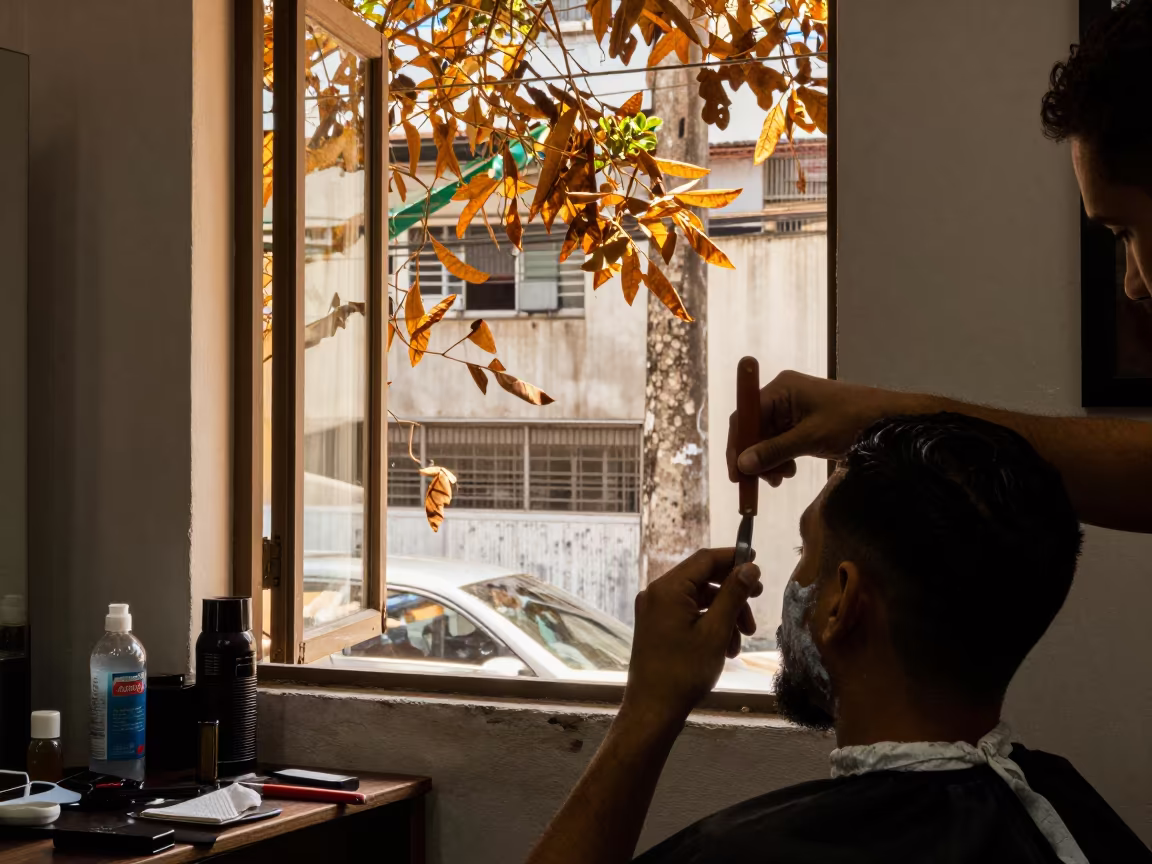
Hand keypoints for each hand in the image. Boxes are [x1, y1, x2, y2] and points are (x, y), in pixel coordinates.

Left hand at [623, 549, 762, 725]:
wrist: (653, 709)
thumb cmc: (684, 671)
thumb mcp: (716, 631)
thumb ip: (733, 595)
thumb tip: (749, 567)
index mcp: (667, 589)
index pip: (705, 559)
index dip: (733, 557)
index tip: (756, 562)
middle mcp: (656, 594)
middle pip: (702, 579)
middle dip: (732, 592)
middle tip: (757, 601)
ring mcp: (654, 610)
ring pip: (699, 599)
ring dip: (725, 613)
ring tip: (742, 638)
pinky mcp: (656, 626)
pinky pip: (688, 614)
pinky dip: (710, 624)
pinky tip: (726, 648)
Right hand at [726, 370, 908, 486]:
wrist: (890, 420)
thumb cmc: (853, 419)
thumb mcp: (811, 437)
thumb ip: (775, 451)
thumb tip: (743, 465)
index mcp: (781, 389)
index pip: (745, 416)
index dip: (737, 445)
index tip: (736, 473)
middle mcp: (782, 396)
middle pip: (753, 429)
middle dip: (754, 457)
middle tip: (757, 483)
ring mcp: (792, 410)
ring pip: (765, 439)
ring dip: (768, 461)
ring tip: (778, 479)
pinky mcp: (802, 424)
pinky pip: (780, 442)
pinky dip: (779, 459)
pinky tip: (786, 472)